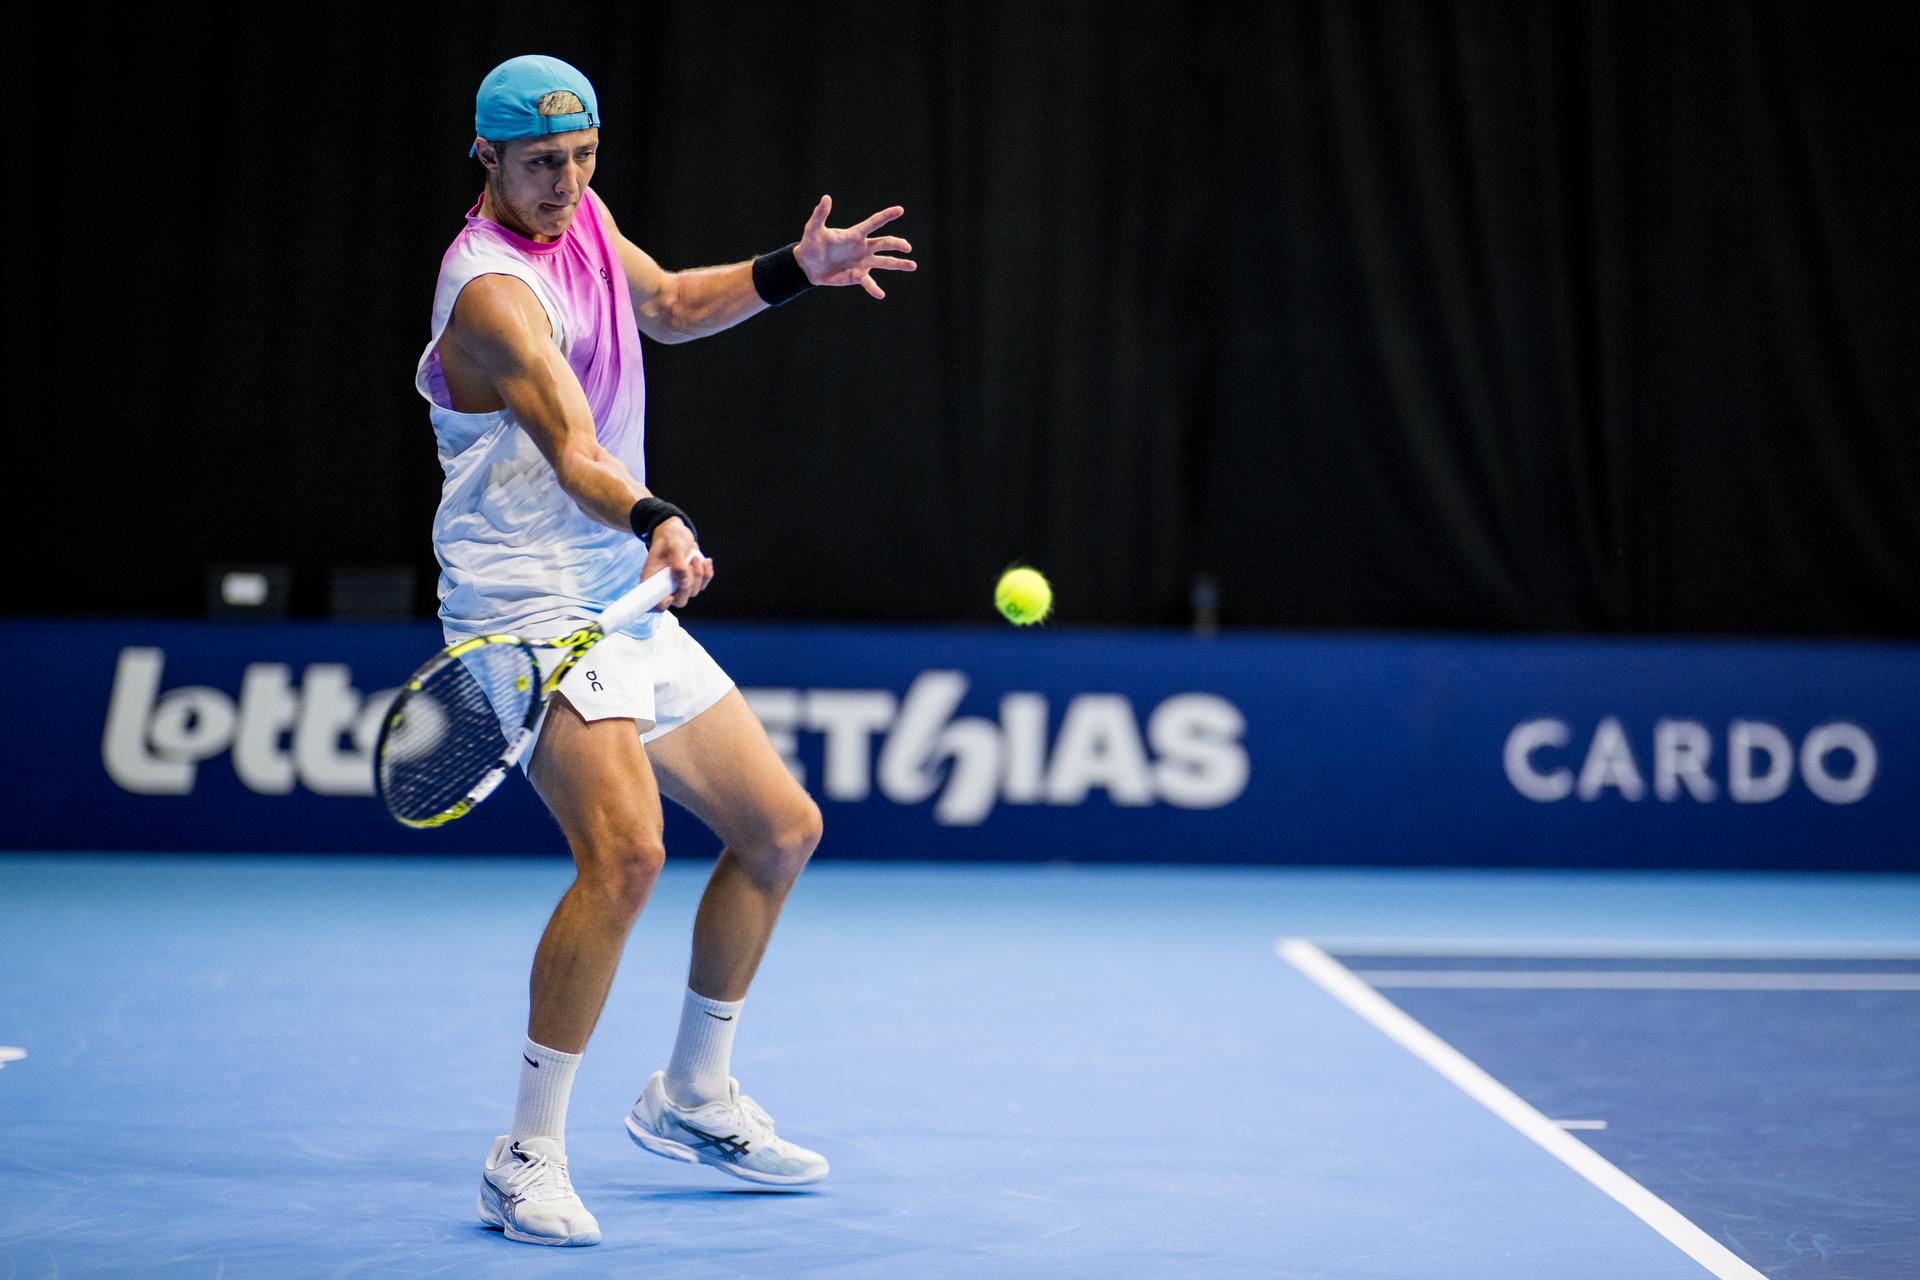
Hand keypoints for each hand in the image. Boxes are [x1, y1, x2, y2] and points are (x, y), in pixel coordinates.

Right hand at [640, 517, 713, 609]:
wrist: (676, 531)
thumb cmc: (669, 537)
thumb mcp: (672, 545)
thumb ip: (677, 563)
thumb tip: (684, 581)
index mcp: (652, 580)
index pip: (654, 604)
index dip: (662, 605)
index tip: (671, 596)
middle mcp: (665, 585)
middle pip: (680, 601)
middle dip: (688, 586)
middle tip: (689, 565)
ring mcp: (679, 584)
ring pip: (693, 592)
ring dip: (698, 575)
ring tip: (694, 557)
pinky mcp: (692, 580)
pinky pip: (703, 584)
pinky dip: (707, 573)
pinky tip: (705, 561)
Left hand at [794, 195, 916, 298]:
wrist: (807, 266)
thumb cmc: (810, 245)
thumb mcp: (813, 229)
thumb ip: (820, 214)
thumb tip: (826, 198)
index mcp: (855, 234)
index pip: (874, 223)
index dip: (886, 216)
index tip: (900, 210)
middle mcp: (863, 247)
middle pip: (884, 243)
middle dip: (896, 244)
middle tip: (907, 247)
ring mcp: (862, 262)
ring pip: (885, 262)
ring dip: (899, 264)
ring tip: (913, 266)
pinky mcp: (857, 276)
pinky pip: (869, 283)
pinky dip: (874, 289)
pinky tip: (880, 294)